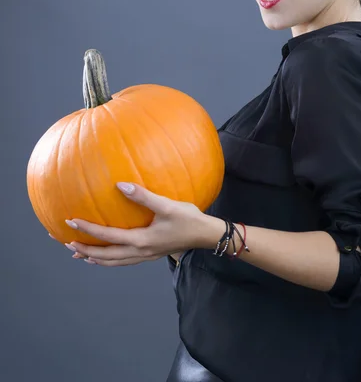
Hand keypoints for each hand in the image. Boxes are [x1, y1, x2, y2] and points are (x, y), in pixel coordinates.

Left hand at [55, 182, 210, 266]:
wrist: (205, 235)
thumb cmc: (189, 219)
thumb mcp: (167, 205)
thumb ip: (143, 196)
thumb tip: (120, 186)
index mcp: (141, 241)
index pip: (108, 236)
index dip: (87, 230)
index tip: (70, 222)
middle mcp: (140, 252)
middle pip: (105, 256)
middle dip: (84, 250)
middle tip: (66, 242)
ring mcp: (145, 256)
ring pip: (113, 262)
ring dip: (95, 258)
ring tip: (79, 254)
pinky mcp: (150, 254)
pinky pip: (123, 260)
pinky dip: (109, 260)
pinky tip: (107, 253)